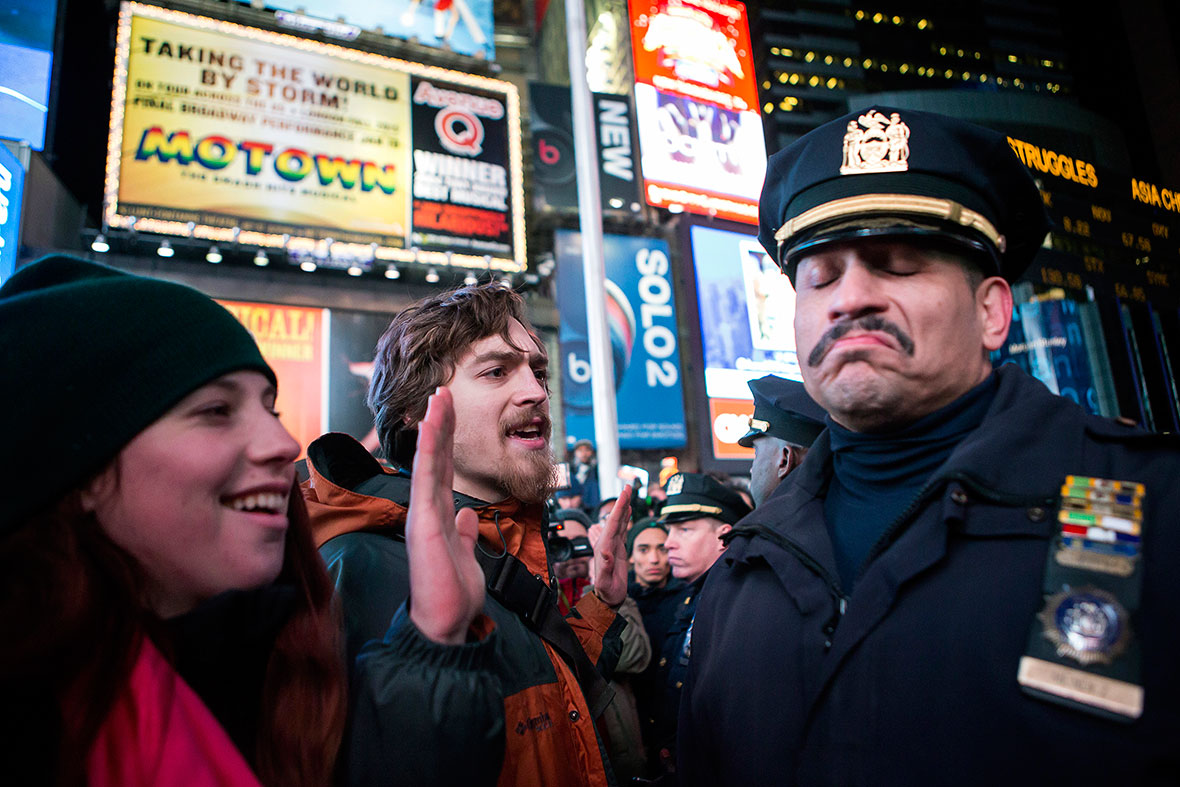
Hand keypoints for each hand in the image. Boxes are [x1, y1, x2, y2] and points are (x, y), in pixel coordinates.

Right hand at [407, 387, 484, 644]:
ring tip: (438, 397)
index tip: (449, 414)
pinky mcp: (424, 522)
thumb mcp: (466, 555)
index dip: (448, 442)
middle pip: (436, 459)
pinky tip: (431, 427)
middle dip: (440, 424)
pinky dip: (429, 451)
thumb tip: (469, 514)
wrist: (445, 623)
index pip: (445, 471)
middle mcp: (427, 511)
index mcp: (438, 517)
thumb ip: (466, 533)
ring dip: (434, 428)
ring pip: (428, 463)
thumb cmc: (453, 595)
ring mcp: (423, 515)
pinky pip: (426, 480)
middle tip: (443, 392)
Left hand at [591, 492, 630, 607]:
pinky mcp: (617, 548)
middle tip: (628, 486)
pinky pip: (621, 529)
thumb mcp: (606, 582)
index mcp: (604, 547)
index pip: (612, 524)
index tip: (624, 495)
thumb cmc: (607, 591)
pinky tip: (627, 511)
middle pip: (615, 519)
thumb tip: (606, 552)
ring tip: (628, 494)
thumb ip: (606, 567)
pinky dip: (624, 518)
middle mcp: (607, 543)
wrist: (607, 598)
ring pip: (618, 522)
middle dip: (621, 502)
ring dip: (623, 507)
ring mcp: (612, 544)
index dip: (619, 508)